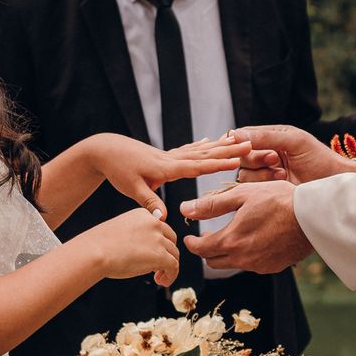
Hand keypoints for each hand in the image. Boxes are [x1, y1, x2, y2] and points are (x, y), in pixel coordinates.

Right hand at [78, 206, 179, 285]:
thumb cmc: (99, 245)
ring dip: (168, 267)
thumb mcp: (121, 230)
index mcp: (142, 215)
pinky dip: (171, 276)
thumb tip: (145, 251)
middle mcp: (153, 223)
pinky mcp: (160, 255)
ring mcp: (158, 239)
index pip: (160, 229)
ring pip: (174, 254)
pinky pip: (174, 266)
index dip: (158, 244)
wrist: (94, 252)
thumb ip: (136, 235)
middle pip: (170, 240)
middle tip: (157, 268)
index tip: (151, 254)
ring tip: (158, 277)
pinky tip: (162, 281)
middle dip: (166, 254)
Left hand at [88, 132, 247, 215]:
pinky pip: (189, 149)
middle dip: (228, 150)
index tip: (238, 162)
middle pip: (206, 154)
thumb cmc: (117, 169)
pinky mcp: (165, 155)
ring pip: (201, 150)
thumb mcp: (131, 188)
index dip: (218, 165)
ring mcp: (170, 155)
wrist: (105, 150)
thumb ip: (149, 202)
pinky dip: (202, 145)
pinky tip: (210, 140)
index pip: (198, 166)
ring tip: (238, 139)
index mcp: (167, 167)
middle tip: (250, 143)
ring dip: (220, 145)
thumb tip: (164, 217)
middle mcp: (172, 158)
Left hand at [181, 181, 312, 273]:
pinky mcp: (274, 267)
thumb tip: (185, 209)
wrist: (312, 216)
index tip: (189, 238)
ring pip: (234, 264)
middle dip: (207, 250)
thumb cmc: (278, 200)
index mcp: (231, 240)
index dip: (192, 243)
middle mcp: (243, 259)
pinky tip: (255, 240)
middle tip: (208, 237)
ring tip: (234, 235)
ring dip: (228, 253)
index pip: (201, 249)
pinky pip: (253, 265)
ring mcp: (259, 266)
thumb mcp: (242, 195)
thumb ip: (212, 205)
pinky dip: (248, 255)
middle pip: (214, 261)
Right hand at [229, 124, 355, 184]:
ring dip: (261, 173)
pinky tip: (282, 180)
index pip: (243, 137)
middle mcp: (264, 154)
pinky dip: (264, 183)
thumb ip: (266, 136)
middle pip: (241, 156)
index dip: (241, 142)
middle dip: (255, 158)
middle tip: (274, 158)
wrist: (332, 183)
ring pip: (244, 173)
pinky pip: (251, 187)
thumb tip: (237, 135)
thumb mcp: (294, 141)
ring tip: (282, 173)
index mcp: (269, 137)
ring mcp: (265, 172)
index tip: (248, 146)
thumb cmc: (318, 157)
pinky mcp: (267, 189)